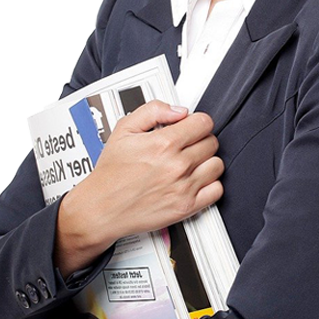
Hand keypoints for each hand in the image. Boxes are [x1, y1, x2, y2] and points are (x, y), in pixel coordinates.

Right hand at [54, 101, 223, 277]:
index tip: (191, 127)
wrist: (102, 207)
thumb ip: (152, 111)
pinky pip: (216, 191)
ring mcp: (184, 187)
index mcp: (163, 143)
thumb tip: (178, 111)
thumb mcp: (123, 129)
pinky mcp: (187, 207)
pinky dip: (210, 184)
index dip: (197, 122)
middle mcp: (177, 165)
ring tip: (191, 162)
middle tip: (187, 145)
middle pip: (211, 142)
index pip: (204, 123)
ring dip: (207, 161)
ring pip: (217, 165)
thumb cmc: (111, 173)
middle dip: (200, 140)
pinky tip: (196, 181)